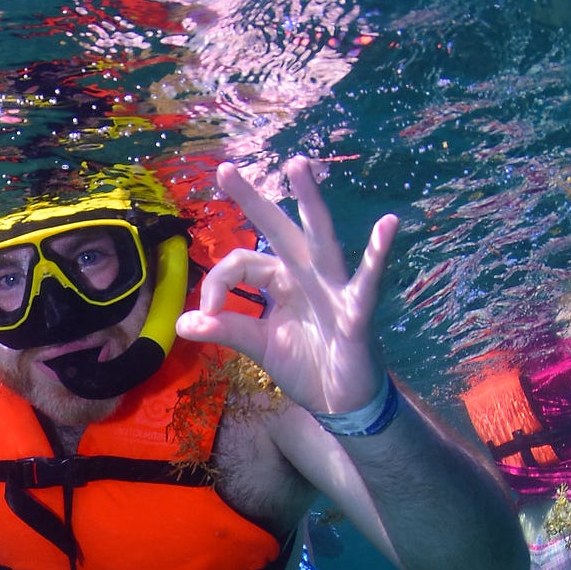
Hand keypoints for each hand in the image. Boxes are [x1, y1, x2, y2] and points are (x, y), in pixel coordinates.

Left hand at [175, 159, 397, 415]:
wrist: (341, 402)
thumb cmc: (306, 366)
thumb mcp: (259, 346)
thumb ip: (226, 330)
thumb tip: (182, 323)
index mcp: (281, 280)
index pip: (242, 263)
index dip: (217, 283)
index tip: (205, 313)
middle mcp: (306, 275)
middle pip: (277, 230)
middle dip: (252, 200)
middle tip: (224, 169)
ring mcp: (334, 289)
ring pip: (320, 239)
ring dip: (310, 203)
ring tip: (297, 167)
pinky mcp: (357, 311)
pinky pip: (367, 280)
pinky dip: (378, 253)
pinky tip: (388, 225)